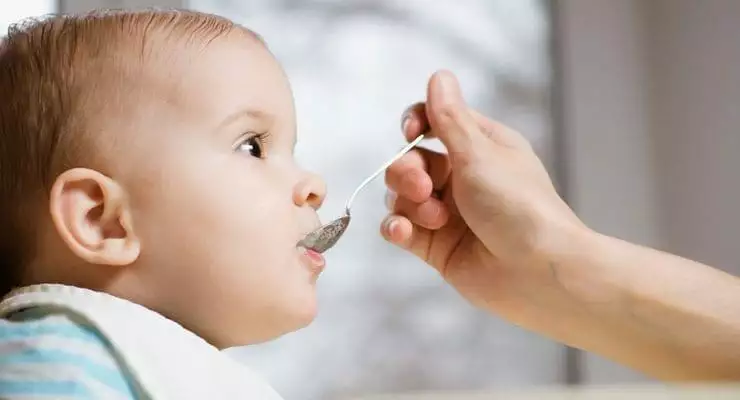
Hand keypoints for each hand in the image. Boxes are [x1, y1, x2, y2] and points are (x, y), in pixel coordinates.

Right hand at [382, 70, 589, 327]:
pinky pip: (402, 229)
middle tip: (423, 188)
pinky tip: (402, 231)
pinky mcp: (436, 246)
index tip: (411, 134)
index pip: (434, 122)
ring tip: (434, 219)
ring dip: (409, 204)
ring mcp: (448, 213)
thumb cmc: (519, 207)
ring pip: (402, 197)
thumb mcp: (480, 154)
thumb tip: (439, 75)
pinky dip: (397, 228)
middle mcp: (462, 177)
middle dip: (407, 172)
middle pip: (410, 161)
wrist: (538, 273)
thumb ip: (449, 119)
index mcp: (479, 147)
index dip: (415, 124)